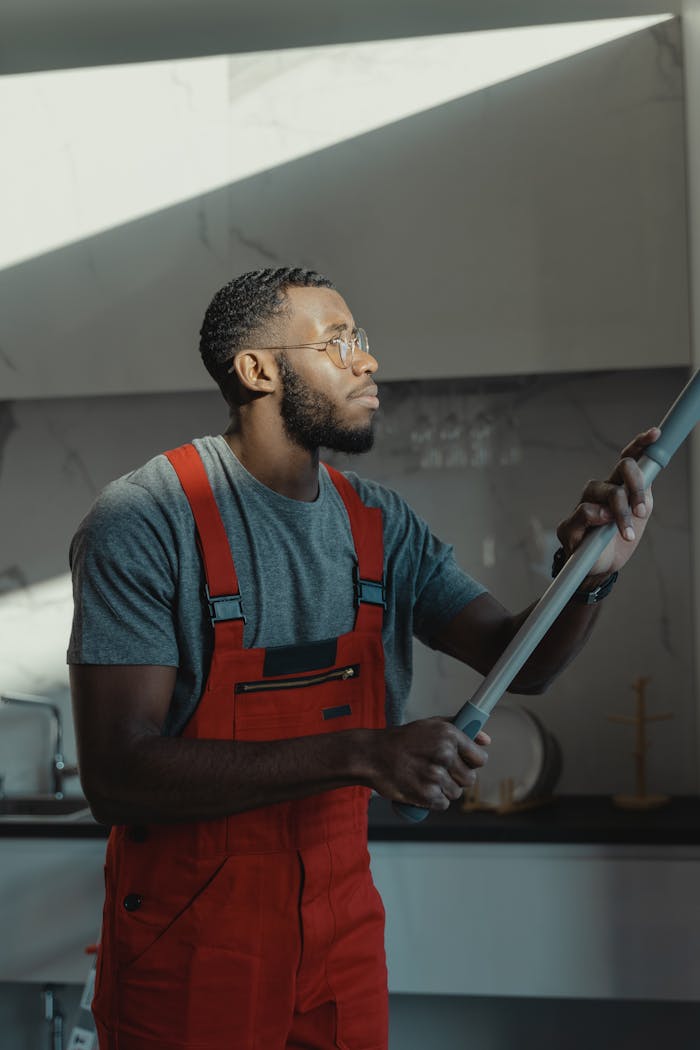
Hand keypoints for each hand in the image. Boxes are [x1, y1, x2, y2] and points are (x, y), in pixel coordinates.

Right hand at [367, 717, 489, 810]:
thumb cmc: (403, 739)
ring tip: (426, 778)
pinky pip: (442, 804)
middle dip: (457, 778)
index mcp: (450, 735)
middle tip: (439, 772)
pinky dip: (433, 801)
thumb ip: (461, 730)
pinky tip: (422, 788)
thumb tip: (486, 740)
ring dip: (444, 790)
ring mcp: (435, 775)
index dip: (472, 763)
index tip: (463, 764)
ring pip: (456, 793)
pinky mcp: (426, 794)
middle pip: (469, 779)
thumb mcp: (432, 725)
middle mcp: (444, 754)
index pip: (480, 759)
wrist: (373, 755)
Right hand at [556, 426, 658, 580]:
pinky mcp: (569, 524)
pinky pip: (585, 511)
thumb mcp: (639, 516)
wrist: (602, 568)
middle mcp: (601, 491)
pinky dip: (598, 517)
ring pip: (604, 491)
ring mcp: (584, 505)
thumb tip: (648, 477)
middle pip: (621, 468)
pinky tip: (603, 527)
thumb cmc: (619, 540)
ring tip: (628, 533)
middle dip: (637, 486)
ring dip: (621, 512)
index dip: (641, 443)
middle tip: (643, 511)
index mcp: (618, 486)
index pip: (628, 458)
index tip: (655, 434)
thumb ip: (643, 496)